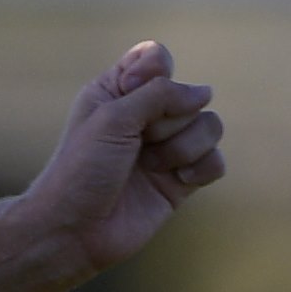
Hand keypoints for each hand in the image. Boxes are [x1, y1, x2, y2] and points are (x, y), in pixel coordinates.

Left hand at [19, 40, 225, 271]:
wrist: (75, 231)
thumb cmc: (82, 170)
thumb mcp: (113, 117)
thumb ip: (160, 95)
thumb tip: (205, 93)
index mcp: (118, 91)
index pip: (157, 59)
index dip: (156, 74)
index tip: (132, 91)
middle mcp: (145, 117)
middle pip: (189, 95)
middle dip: (168, 121)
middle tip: (137, 145)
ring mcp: (165, 149)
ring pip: (209, 126)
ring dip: (185, 147)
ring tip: (154, 167)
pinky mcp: (180, 181)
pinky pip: (215, 161)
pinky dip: (202, 168)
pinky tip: (179, 182)